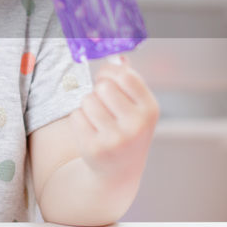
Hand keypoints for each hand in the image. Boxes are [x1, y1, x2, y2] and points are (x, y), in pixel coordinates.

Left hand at [67, 56, 159, 174]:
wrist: (119, 170)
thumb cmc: (126, 128)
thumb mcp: (136, 106)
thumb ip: (128, 79)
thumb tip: (117, 56)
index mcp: (150, 110)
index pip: (126, 76)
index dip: (110, 72)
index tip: (106, 79)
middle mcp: (136, 126)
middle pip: (103, 86)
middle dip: (99, 91)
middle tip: (103, 103)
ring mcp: (116, 140)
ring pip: (87, 100)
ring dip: (88, 105)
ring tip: (98, 119)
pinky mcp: (94, 149)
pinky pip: (76, 116)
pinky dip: (79, 119)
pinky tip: (91, 131)